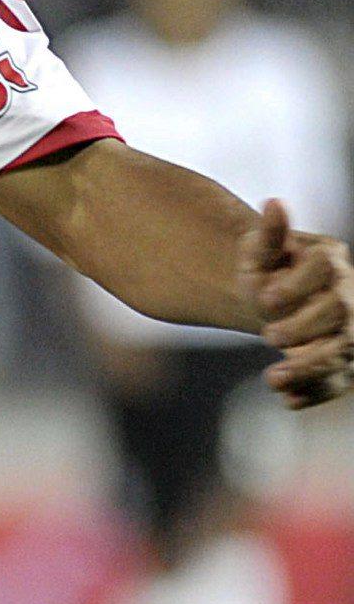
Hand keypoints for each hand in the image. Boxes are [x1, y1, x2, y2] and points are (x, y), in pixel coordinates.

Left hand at [245, 199, 352, 406]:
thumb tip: (273, 203)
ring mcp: (348, 329)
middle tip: (266, 335)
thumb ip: (268, 236)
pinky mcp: (341, 361)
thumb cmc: (266, 271)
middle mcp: (347, 295)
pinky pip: (338, 381)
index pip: (323, 271)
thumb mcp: (259, 253)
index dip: (295, 286)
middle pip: (340, 312)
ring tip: (273, 379)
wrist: (270, 302)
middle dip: (304, 326)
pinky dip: (315, 392)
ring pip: (344, 351)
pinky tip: (287, 399)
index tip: (262, 300)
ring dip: (311, 367)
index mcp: (328, 261)